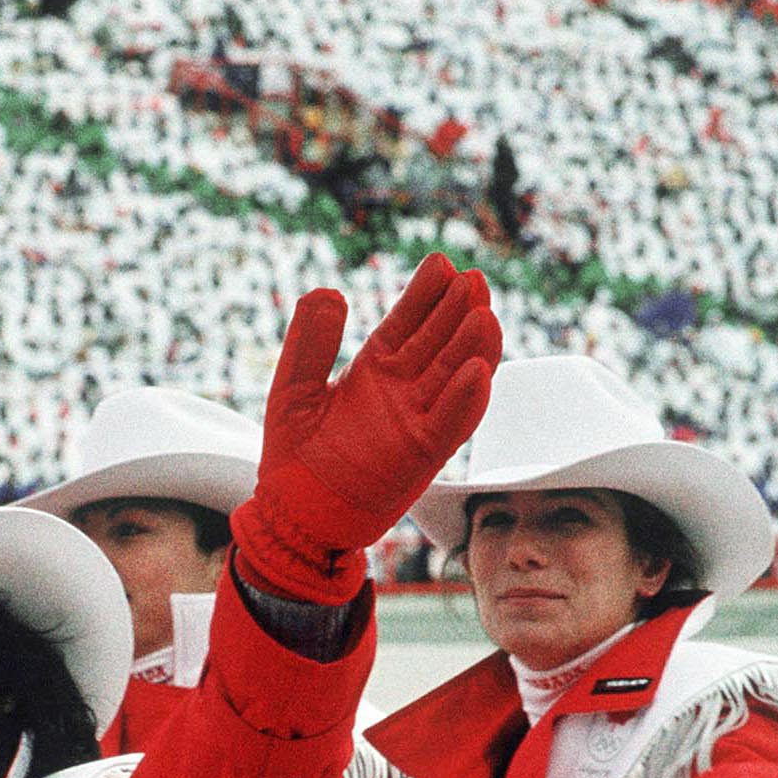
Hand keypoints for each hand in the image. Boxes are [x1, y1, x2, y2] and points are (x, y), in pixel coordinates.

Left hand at [232, 254, 499, 603]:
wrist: (292, 514)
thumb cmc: (292, 454)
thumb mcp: (294, 389)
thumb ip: (310, 344)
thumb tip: (327, 291)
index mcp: (375, 368)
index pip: (409, 320)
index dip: (427, 293)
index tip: (443, 263)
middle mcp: (404, 390)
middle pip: (441, 341)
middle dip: (458, 311)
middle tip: (473, 280)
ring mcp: (416, 421)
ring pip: (455, 377)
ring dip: (473, 348)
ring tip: (485, 316)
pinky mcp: (421, 456)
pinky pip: (451, 425)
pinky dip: (466, 400)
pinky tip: (478, 372)